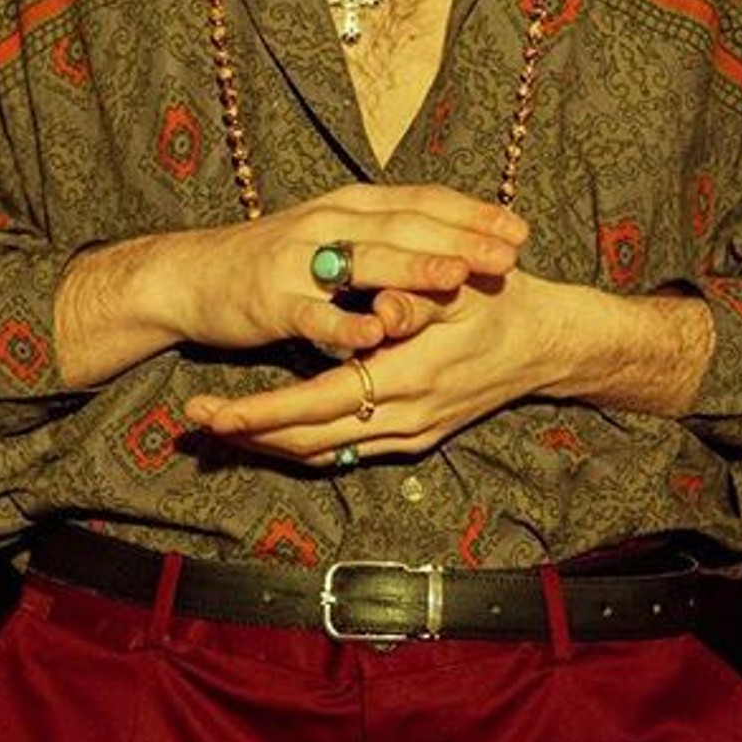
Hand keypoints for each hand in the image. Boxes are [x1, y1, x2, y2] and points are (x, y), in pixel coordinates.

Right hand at [51, 182, 526, 390]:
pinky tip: (379, 333)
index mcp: (349, 204)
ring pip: (365, 260)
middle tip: (509, 253)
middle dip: (460, 237)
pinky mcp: (272, 300)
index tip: (519, 228)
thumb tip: (452, 235)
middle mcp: (327, 222)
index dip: (471, 213)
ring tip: (458, 276)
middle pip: (404, 224)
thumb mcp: (332, 233)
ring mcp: (298, 259)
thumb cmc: (274, 261)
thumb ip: (384, 233)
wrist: (190, 275)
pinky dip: (347, 322)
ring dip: (413, 266)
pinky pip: (315, 313)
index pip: (421, 200)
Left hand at [181, 265, 561, 463]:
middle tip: (195, 422)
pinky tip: (275, 434)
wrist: (546, 344)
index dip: (263, 413)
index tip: (215, 411)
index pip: (317, 405)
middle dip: (249, 433)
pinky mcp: (416, 437)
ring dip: (271, 444)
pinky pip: (348, 452)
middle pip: (309, 441)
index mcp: (407, 377)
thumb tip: (379, 308)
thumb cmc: (499, 302)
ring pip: (324, 452)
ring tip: (221, 428)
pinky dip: (306, 445)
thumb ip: (415, 299)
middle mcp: (404, 417)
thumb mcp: (462, 289)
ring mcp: (411, 434)